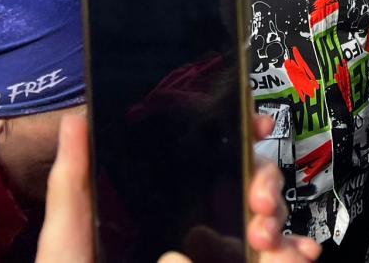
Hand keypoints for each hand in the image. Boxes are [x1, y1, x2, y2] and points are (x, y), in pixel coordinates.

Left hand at [36, 114, 321, 262]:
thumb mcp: (70, 242)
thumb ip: (74, 184)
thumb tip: (75, 120)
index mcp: (168, 210)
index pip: (213, 162)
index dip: (241, 137)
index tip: (254, 124)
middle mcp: (205, 231)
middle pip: (252, 187)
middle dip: (264, 183)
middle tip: (256, 200)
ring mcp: (228, 258)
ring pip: (272, 225)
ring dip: (278, 221)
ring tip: (263, 237)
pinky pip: (281, 258)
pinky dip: (294, 253)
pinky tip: (298, 254)